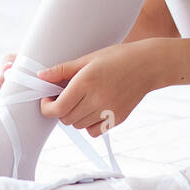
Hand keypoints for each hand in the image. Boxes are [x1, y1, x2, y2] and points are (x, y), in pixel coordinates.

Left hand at [35, 39, 166, 136]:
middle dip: (61, 109)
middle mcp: (97, 99)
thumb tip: (40, 77)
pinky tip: (93, 109)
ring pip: (78, 126)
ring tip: (82, 100)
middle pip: (66, 119)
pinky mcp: (118, 119)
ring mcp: (109, 111)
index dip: (47, 106)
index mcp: (86, 82)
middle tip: (66, 96)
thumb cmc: (117, 57)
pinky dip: (89, 124)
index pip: (57, 108)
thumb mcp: (88, 58)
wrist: (148, 65)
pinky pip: (93, 132)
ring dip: (74, 116)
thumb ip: (62, 70)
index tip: (48, 98)